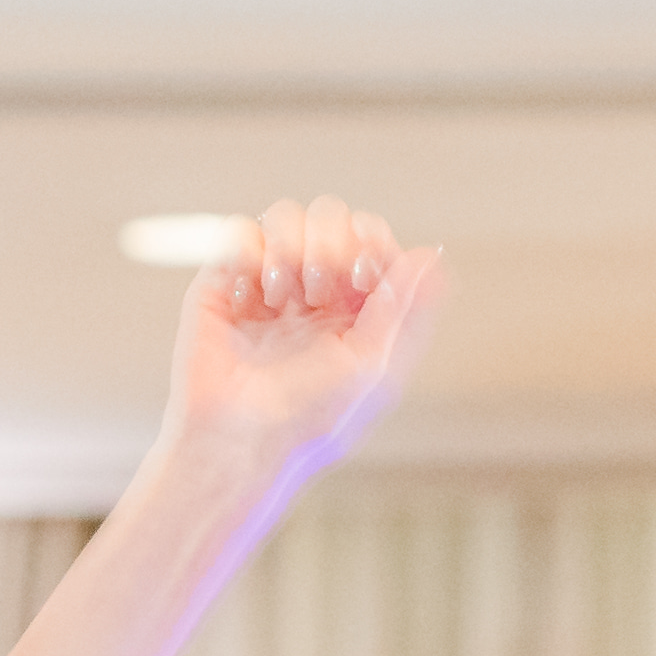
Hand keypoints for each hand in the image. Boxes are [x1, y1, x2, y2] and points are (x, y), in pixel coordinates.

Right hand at [160, 197, 446, 492]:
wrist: (238, 438)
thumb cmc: (310, 420)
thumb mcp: (372, 367)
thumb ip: (402, 308)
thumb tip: (431, 253)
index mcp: (354, 311)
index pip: (371, 242)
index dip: (371, 243)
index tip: (362, 276)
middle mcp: (313, 293)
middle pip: (332, 219)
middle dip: (330, 245)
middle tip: (318, 291)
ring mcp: (267, 285)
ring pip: (287, 217)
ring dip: (290, 250)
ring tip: (282, 297)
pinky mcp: (224, 283)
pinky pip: (241, 232)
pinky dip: (249, 257)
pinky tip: (250, 298)